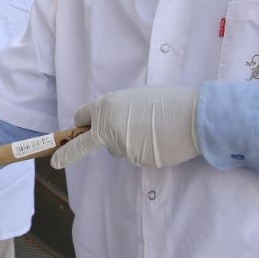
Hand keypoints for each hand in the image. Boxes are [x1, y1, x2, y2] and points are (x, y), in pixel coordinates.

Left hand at [52, 85, 199, 169]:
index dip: (83, 124)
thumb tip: (112, 119)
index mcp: (106, 107)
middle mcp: (108, 127)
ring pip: (117, 149)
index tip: (70, 136)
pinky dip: (144, 151)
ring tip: (153, 130)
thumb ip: (118, 109)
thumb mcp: (136, 97)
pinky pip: (135, 156)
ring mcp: (121, 146)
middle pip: (91, 140)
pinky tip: (159, 140)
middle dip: (79, 148)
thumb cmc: (170, 101)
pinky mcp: (136, 160)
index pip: (82, 117)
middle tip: (63, 159)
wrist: (195, 116)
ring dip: (129, 143)